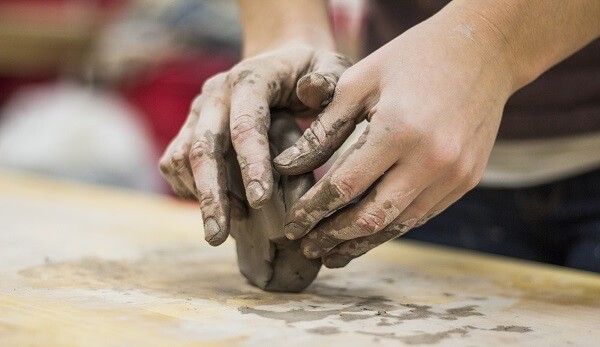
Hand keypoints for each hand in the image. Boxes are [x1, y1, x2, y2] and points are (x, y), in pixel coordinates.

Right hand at [158, 45, 350, 245]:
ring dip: (199, 196)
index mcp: (251, 79)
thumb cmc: (311, 71)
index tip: (261, 202)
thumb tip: (310, 91)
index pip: (246, 123)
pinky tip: (216, 209)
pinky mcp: (189, 128)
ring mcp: (198, 111)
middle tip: (218, 236)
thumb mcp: (331, 66)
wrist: (279, 61)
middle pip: (203, 146)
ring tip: (222, 231)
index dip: (251, 163)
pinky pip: (175, 162)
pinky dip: (189, 189)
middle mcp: (216, 94)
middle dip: (211, 194)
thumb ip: (328, 79)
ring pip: (182, 157)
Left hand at [274, 16, 514, 266]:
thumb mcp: (360, 81)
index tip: (291, 225)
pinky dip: (391, 227)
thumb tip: (286, 167)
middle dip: (333, 237)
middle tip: (307, 247)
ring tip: (332, 254)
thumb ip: (323, 128)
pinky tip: (369, 233)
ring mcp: (454, 174)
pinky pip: (422, 214)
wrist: (483, 50)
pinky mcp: (467, 180)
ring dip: (362, 243)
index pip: (344, 186)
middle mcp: (431, 159)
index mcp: (398, 130)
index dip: (313, 210)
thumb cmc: (412, 59)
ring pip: (399, 225)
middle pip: (371, 216)